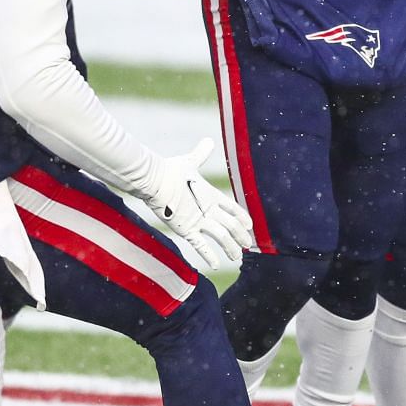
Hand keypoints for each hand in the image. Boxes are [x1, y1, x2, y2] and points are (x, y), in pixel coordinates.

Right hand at [141, 139, 251, 271]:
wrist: (155, 180)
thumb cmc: (169, 170)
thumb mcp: (189, 162)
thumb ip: (200, 154)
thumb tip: (208, 140)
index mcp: (211, 194)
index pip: (233, 207)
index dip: (242, 217)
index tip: (250, 226)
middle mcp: (209, 208)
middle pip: (231, 224)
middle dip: (241, 235)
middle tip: (248, 245)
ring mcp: (199, 220)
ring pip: (222, 237)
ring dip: (231, 248)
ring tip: (237, 257)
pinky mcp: (186, 229)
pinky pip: (201, 246)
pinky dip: (209, 256)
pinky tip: (216, 265)